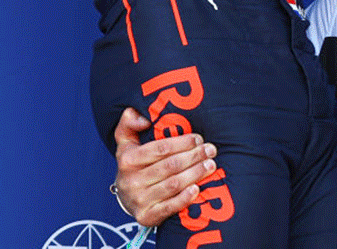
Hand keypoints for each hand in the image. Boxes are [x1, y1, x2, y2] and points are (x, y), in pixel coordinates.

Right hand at [112, 107, 217, 226]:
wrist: (125, 197)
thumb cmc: (133, 164)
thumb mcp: (126, 141)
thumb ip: (129, 122)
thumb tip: (144, 119)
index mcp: (127, 160)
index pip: (160, 149)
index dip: (182, 142)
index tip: (198, 138)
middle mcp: (131, 181)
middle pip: (170, 166)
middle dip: (194, 156)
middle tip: (211, 150)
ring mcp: (139, 200)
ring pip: (173, 185)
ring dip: (195, 173)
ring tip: (210, 165)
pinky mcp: (147, 217)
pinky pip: (170, 207)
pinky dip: (185, 198)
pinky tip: (197, 189)